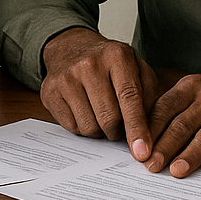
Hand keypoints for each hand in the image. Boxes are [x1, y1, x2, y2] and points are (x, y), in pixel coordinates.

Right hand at [39, 28, 159, 159]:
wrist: (70, 47)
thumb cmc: (110, 63)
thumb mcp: (136, 69)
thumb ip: (150, 96)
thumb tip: (151, 133)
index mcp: (117, 56)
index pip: (129, 98)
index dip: (137, 128)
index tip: (142, 152)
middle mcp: (89, 65)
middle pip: (109, 119)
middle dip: (118, 130)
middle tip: (119, 123)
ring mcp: (66, 78)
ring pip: (90, 127)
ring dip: (100, 130)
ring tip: (100, 113)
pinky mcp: (49, 92)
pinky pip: (72, 128)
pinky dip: (82, 127)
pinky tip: (84, 110)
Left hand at [145, 64, 200, 176]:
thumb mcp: (195, 88)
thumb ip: (173, 108)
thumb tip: (144, 136)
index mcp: (191, 87)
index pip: (165, 108)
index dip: (150, 130)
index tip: (138, 150)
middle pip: (183, 124)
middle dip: (165, 147)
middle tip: (151, 166)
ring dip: (191, 155)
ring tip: (176, 171)